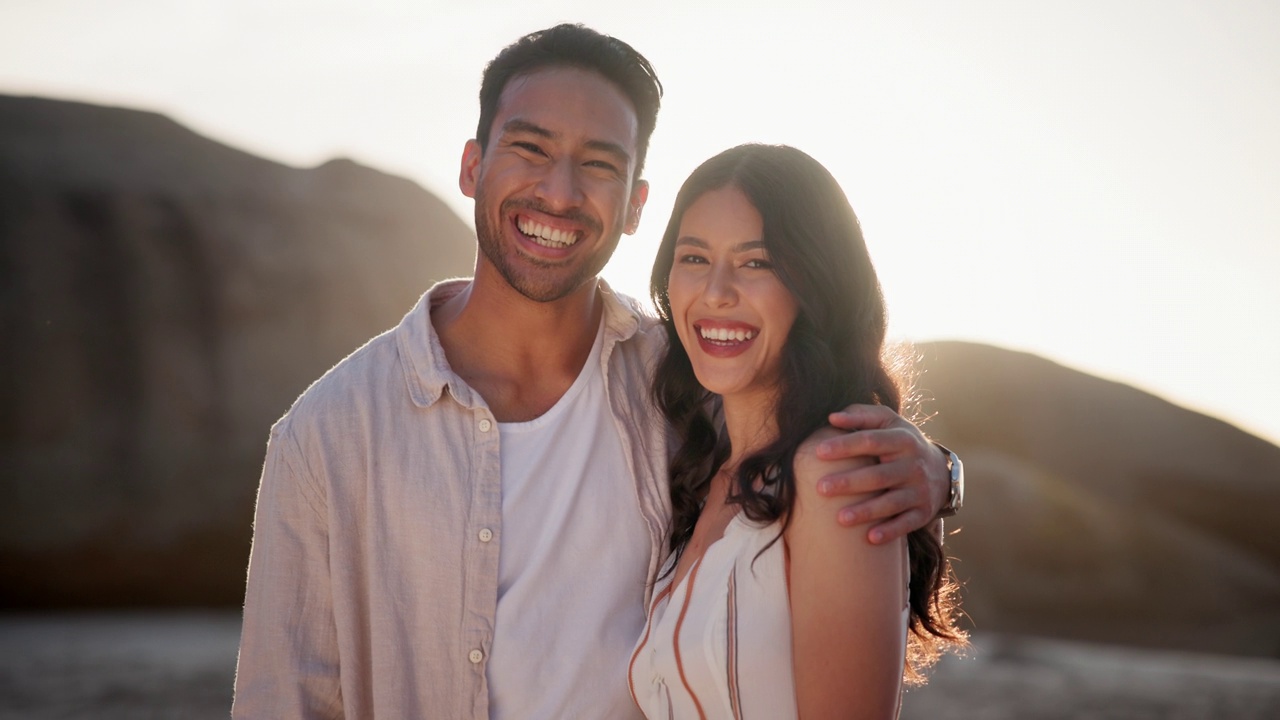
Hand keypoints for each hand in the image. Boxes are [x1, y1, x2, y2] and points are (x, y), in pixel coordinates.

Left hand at [813, 404, 948, 543]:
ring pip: (891, 502)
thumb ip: (861, 415)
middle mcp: (913, 465)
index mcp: (902, 440)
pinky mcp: (923, 512)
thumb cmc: (901, 443)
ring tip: (840, 518)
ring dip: (866, 511)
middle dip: (849, 482)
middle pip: (878, 475)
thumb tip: (832, 417)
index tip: (818, 452)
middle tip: (820, 488)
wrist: (942, 470)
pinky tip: (871, 538)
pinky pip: (907, 523)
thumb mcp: (889, 423)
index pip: (871, 441)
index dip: (845, 446)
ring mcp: (919, 490)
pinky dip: (891, 531)